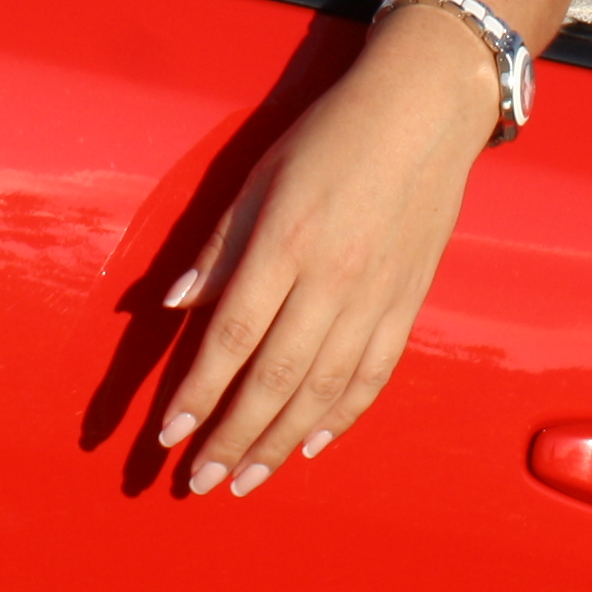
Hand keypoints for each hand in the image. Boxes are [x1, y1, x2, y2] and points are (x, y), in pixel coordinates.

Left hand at [152, 2, 502, 497]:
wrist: (424, 110)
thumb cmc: (331, 134)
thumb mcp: (259, 175)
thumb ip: (219, 245)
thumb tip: (174, 304)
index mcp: (285, 242)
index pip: (231, 336)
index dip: (197, 392)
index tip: (167, 433)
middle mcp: (331, 279)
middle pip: (274, 379)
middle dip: (232, 437)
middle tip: (200, 481)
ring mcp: (376, 296)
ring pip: (323, 391)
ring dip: (279, 443)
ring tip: (247, 480)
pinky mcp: (408, 303)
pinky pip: (373, 376)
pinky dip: (342, 417)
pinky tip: (312, 445)